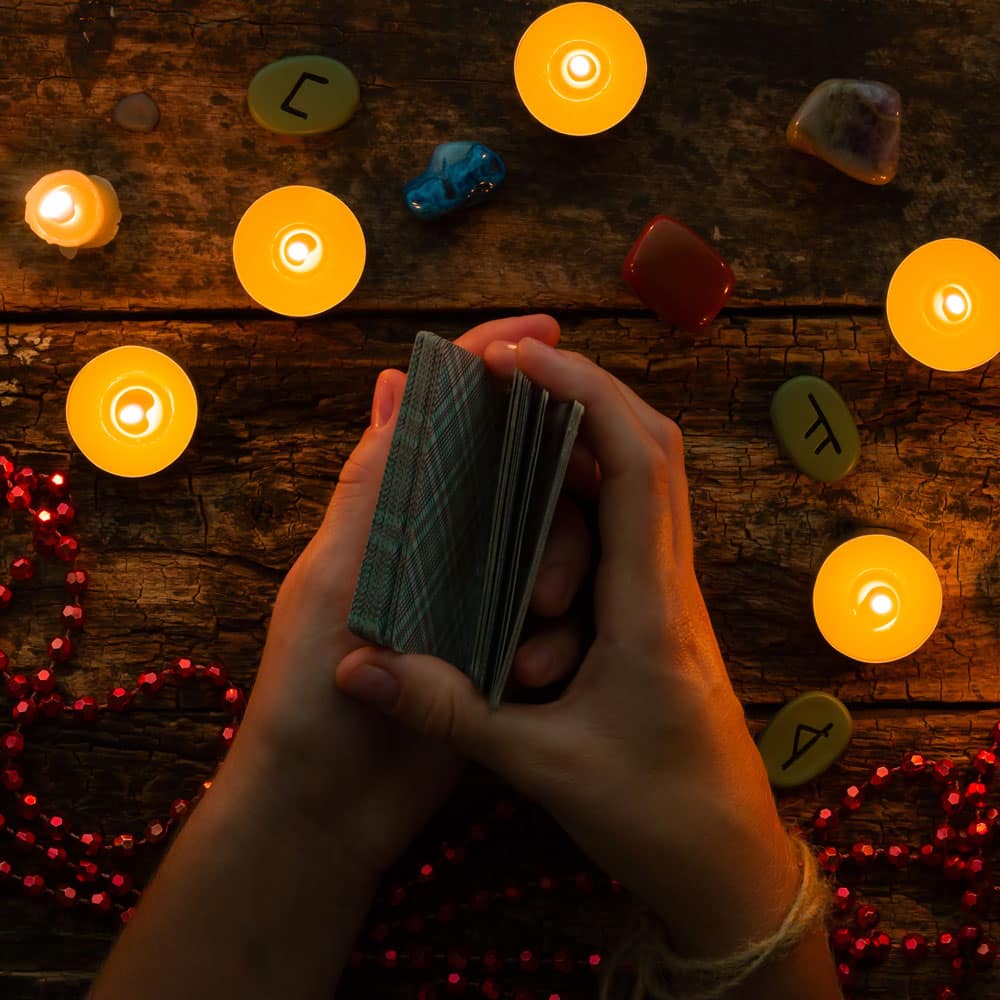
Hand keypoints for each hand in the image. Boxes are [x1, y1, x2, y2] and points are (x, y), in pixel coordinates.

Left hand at [231, 316, 591, 880]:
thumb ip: (372, 489)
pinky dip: (560, 620)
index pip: (445, 418)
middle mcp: (439, 540)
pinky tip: (549, 651)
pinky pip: (551, 608)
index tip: (547, 332)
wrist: (326, 811)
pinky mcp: (495, 644)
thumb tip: (391, 381)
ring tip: (538, 619)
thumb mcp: (335, 583)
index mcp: (394, 513)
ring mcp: (471, 592)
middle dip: (549, 491)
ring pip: (545, 542)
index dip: (492, 365)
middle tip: (558, 546)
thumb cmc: (309, 694)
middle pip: (514, 474)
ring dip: (557, 569)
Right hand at [334, 338, 807, 957]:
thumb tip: (358, 666)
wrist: (726, 861)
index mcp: (650, 604)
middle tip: (507, 377)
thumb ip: (448, 711)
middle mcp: (669, 582)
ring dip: (584, 444)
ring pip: (643, 484)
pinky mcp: (658, 614)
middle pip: (650, 448)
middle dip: (582, 395)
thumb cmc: (652, 814)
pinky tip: (534, 507)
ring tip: (512, 427)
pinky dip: (585, 496)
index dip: (582, 395)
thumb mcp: (541, 765)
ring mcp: (670, 595)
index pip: (635, 462)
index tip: (519, 358)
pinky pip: (629, 527)